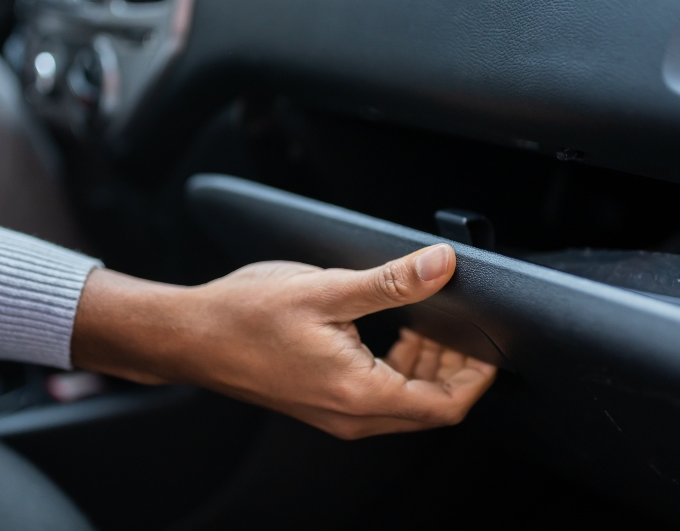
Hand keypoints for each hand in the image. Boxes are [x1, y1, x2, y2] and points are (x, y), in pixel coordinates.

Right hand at [72, 244, 496, 438]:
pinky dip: (398, 368)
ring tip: (426, 322)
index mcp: (360, 393)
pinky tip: (392, 331)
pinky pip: (379, 396)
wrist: (189, 336)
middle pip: (430, 407)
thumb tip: (441, 265)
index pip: (445, 406)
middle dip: (454, 368)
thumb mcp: (327, 288)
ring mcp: (337, 413)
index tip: (489, 345)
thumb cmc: (243, 316)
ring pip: (405, 402)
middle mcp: (352, 415)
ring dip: (426, 367)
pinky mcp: (324, 402)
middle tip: (459, 324)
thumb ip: (392, 281)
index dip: (477, 377)